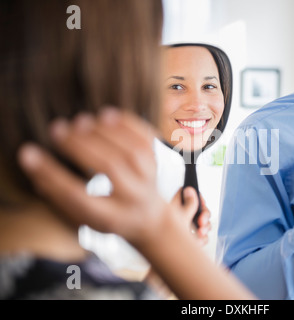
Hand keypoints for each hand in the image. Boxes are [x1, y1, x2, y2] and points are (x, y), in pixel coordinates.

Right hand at [18, 108, 255, 299]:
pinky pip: (146, 139)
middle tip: (56, 128)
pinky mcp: (158, 162)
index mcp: (110, 217)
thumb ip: (59, 194)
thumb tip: (32, 164)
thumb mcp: (84, 216)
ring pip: (131, 150)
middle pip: (109, 167)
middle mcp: (133, 198)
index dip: (51, 174)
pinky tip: (106, 115)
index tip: (28, 153)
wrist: (150, 219)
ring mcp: (150, 179)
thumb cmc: (108, 214)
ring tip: (80, 121)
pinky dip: (127, 123)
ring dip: (103, 131)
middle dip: (80, 145)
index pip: (77, 196)